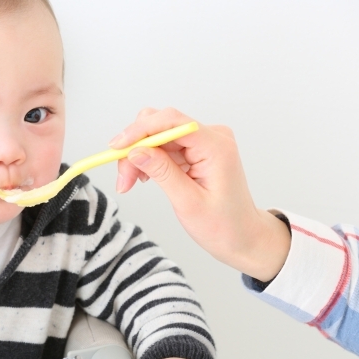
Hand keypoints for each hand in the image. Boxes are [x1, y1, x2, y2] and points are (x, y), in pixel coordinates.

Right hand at [110, 107, 290, 281]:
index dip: (139, 131)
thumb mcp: (188, 202)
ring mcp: (203, 142)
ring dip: (137, 156)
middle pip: (160, 125)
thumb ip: (162, 173)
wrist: (242, 237)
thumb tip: (136, 151)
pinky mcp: (196, 150)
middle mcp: (211, 137)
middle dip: (135, 147)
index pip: (171, 121)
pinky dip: (147, 160)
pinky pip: (163, 146)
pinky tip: (142, 177)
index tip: (116, 147)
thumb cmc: (223, 226)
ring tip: (128, 182)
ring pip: (157, 135)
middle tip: (122, 178)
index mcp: (216, 146)